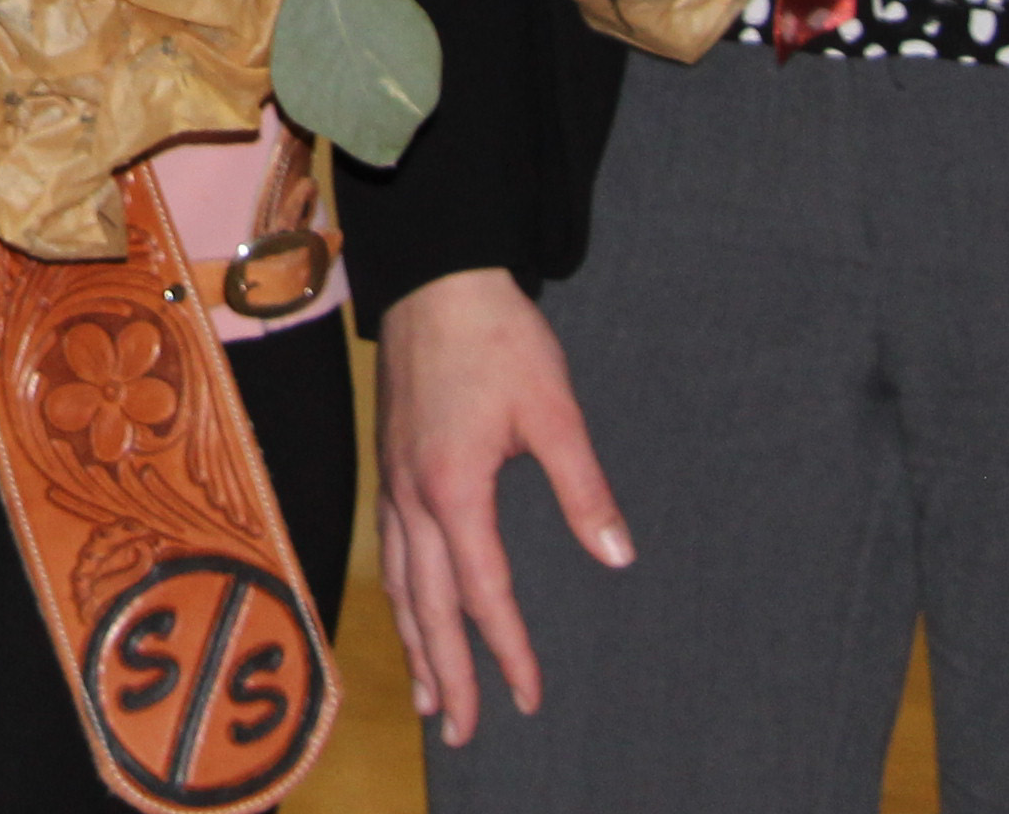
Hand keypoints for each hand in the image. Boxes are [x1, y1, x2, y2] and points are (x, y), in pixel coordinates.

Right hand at [374, 267, 631, 746]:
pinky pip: (392, 553)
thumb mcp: (555, 410)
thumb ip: (583, 489)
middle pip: (426, 606)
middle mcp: (413, 497)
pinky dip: (402, 597)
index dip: (507, 650)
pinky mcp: (392, 468)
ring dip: (416, 644)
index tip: (528, 696)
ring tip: (430, 695)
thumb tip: (617, 555)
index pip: (483, 593)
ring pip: (400, 584)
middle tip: (461, 730)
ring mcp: (395, 483)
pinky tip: (411, 609)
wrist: (436, 278)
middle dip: (446, 672)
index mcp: (455, 489)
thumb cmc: (498, 337)